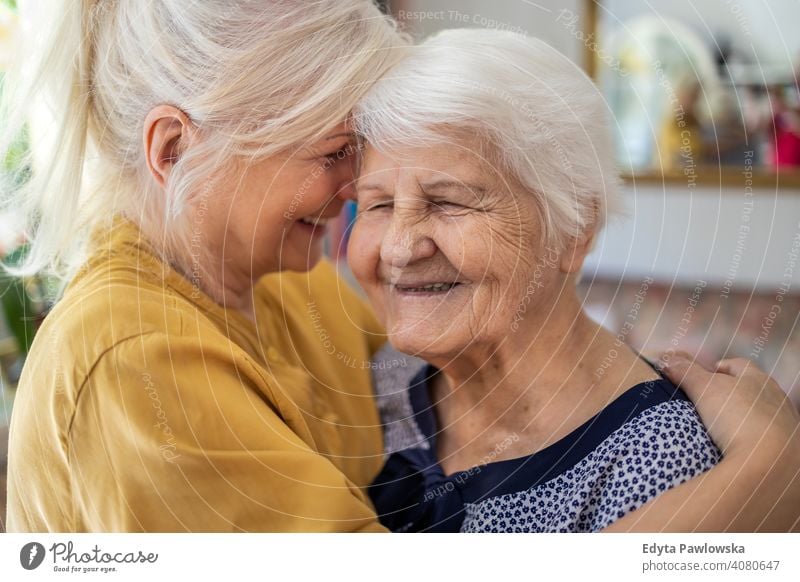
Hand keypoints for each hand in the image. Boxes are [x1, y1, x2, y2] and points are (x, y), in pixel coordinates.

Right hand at [660, 352, 799, 530]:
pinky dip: (752, 442)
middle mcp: (776, 399)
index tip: (704, 375)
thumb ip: (686, 371)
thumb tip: (667, 358)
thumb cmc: (739, 418)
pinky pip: (765, 441)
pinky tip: (737, 451)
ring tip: (720, 431)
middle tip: (708, 402)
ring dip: (743, 420)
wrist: (774, 464)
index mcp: (758, 379)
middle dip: (732, 394)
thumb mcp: (704, 388)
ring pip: (761, 416)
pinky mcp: (787, 452)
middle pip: (751, 390)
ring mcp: (785, 426)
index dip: (719, 368)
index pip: (738, 365)